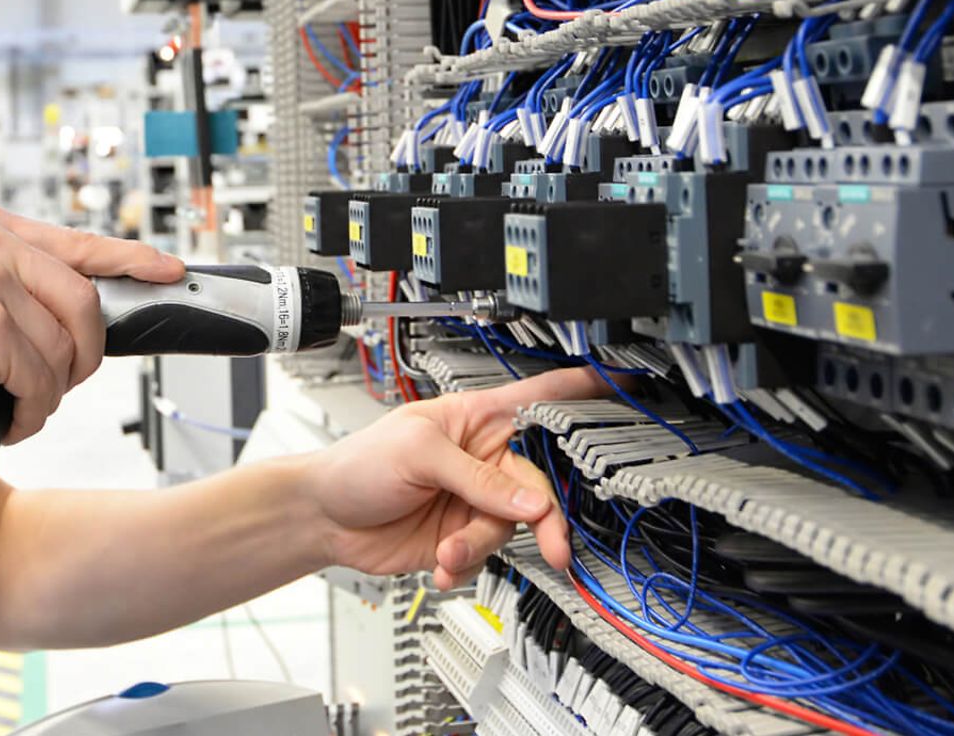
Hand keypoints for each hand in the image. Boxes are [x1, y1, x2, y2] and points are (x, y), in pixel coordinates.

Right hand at [0, 204, 183, 442]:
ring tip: (8, 401)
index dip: (132, 260)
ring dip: (47, 392)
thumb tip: (85, 306)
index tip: (167, 271)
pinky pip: (43, 381)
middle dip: (81, 358)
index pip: (80, 241)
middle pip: (86, 303)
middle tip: (51, 384)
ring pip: (66, 349)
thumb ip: (16, 284)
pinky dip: (29, 412)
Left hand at [302, 366, 607, 588]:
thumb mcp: (418, 455)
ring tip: (448, 549)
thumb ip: (477, 477)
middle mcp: (484, 459)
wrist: (324, 518)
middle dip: (538, 519)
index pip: (540, 398)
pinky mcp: (463, 537)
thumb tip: (529, 501)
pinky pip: (487, 556)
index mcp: (478, 418)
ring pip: (512, 529)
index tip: (629, 387)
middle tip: (550, 545)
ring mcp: (475, 500)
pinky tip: (441, 563)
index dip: (584, 391)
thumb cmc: (358, 464)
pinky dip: (466, 565)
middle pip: (537, 486)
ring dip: (481, 545)